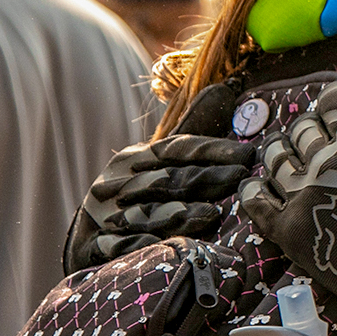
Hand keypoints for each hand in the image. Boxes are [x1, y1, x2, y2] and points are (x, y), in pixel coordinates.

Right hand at [64, 86, 253, 271]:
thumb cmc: (138, 192)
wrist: (89, 235)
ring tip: (212, 215)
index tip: (247, 153)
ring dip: (178, 214)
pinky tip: (166, 245)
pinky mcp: (94, 245)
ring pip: (146, 213)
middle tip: (240, 179)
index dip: (212, 149)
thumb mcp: (159, 160)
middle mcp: (119, 182)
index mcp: (136, 158)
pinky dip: (140, 245)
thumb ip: (192, 130)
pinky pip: (117, 246)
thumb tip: (226, 90)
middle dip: (205, 179)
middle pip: (167, 179)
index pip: (177, 149)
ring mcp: (106, 214)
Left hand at [240, 70, 336, 319]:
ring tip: (286, 156)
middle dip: (309, 129)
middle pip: (302, 129)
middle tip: (316, 138)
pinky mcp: (288, 229)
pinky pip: (256, 202)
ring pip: (276, 159)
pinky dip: (253, 190)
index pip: (334, 102)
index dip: (334, 101)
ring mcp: (303, 194)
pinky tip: (256, 186)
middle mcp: (326, 159)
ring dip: (280, 152)